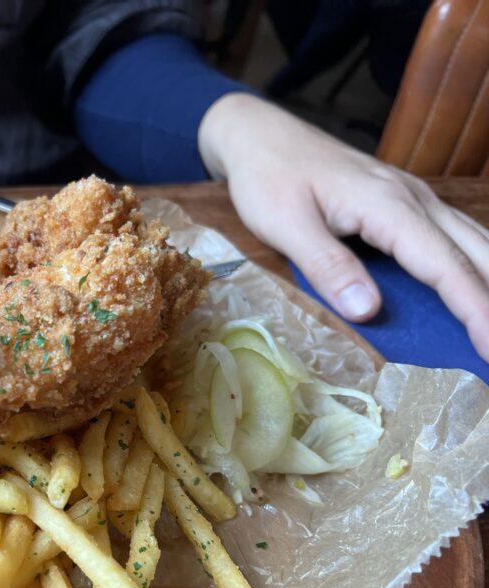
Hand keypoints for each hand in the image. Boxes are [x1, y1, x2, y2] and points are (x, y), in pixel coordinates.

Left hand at [199, 93, 488, 360]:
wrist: (261, 136)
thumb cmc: (268, 178)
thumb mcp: (284, 225)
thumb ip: (327, 265)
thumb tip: (367, 310)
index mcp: (388, 205)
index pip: (444, 265)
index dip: (474, 309)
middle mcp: (414, 199)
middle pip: (477, 252)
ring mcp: (414, 198)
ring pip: (475, 240)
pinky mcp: (406, 203)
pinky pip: (456, 235)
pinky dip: (477, 264)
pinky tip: (480, 286)